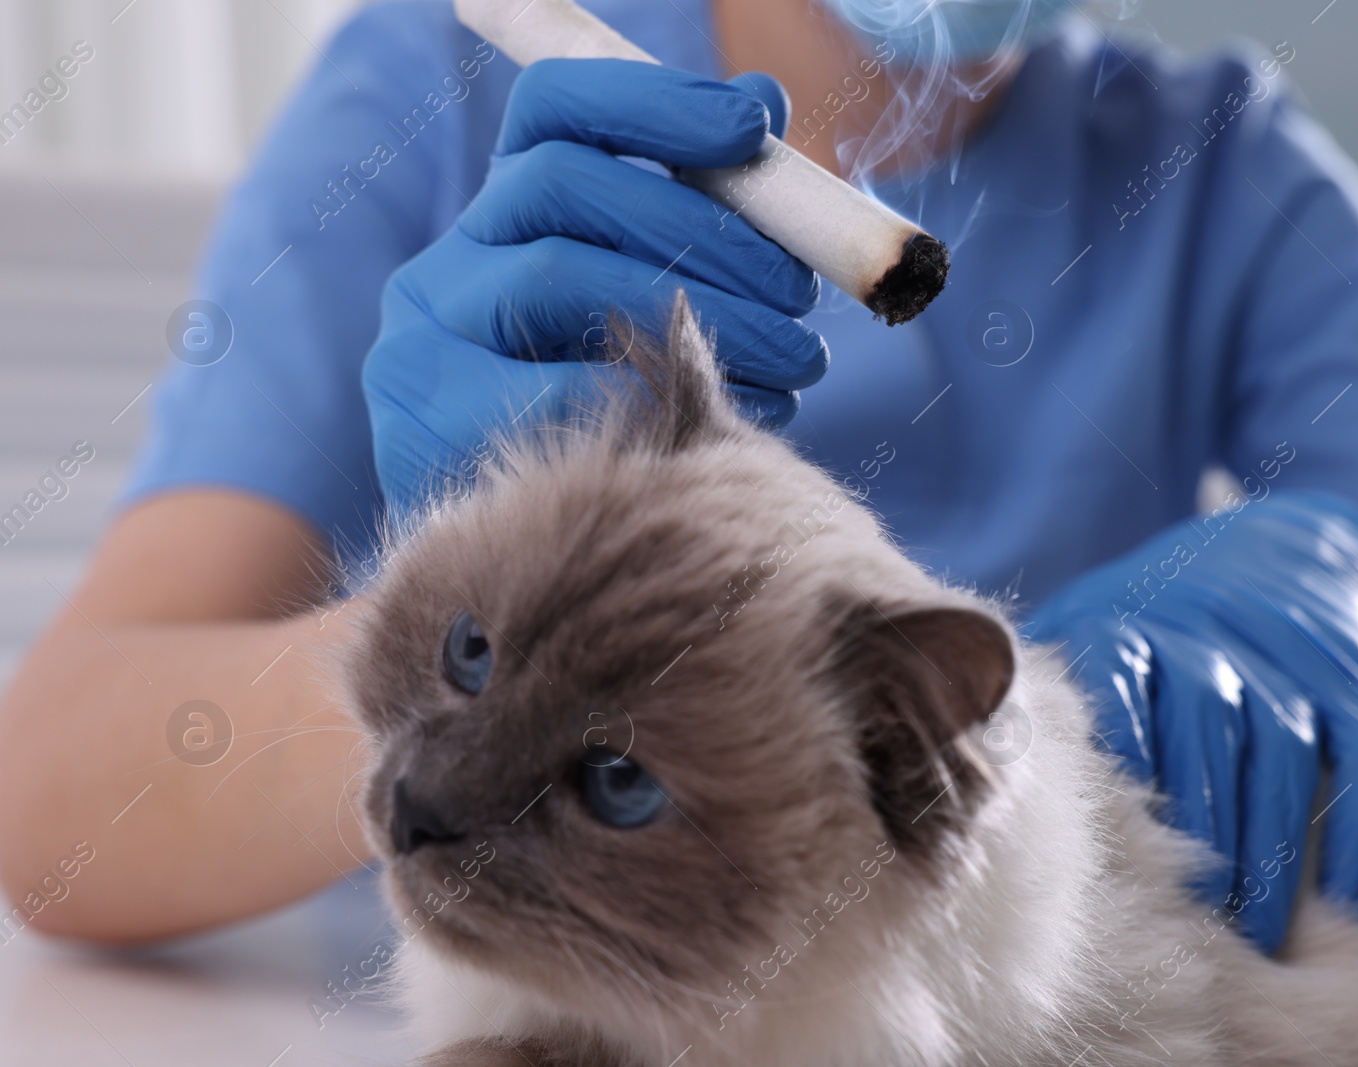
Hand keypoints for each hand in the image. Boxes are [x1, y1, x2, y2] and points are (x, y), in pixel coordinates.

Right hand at [362, 59, 825, 514]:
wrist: (519, 588)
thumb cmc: (615, 444)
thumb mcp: (664, 333)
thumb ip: (703, 226)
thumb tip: (766, 102)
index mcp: (502, 225)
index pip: (554, 114)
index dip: (653, 103)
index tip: (754, 125)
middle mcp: (446, 268)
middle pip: (562, 186)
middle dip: (703, 229)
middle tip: (799, 291)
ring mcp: (421, 343)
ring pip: (557, 277)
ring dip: (698, 312)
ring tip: (793, 361)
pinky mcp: (422, 423)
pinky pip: (550, 388)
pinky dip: (649, 395)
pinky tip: (727, 422)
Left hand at [1030, 490, 1357, 953]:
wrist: (1296, 549)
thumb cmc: (1164, 624)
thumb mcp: (1094, 632)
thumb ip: (1050, 699)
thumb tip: (979, 781)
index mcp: (1127, 626)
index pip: (1115, 692)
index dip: (1119, 770)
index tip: (1112, 857)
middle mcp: (1209, 632)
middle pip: (1206, 733)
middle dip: (1202, 833)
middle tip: (1193, 927)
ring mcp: (1287, 650)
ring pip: (1288, 752)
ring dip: (1279, 849)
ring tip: (1263, 935)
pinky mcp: (1357, 672)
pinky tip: (1355, 898)